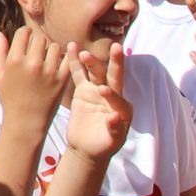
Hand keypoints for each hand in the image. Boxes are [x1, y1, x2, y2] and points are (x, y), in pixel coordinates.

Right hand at [0, 25, 70, 126]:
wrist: (26, 122)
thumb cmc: (9, 98)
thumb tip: (0, 33)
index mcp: (15, 60)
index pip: (24, 32)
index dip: (25, 34)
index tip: (26, 41)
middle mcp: (32, 63)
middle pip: (40, 38)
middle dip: (37, 42)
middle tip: (36, 52)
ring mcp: (49, 71)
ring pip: (54, 47)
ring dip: (50, 51)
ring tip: (46, 60)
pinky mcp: (62, 79)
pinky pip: (66, 59)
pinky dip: (62, 59)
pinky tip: (56, 65)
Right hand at [63, 43, 133, 161]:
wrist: (86, 148)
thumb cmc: (103, 147)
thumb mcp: (111, 142)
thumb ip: (115, 130)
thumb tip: (113, 118)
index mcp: (123, 108)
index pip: (118, 97)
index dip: (111, 94)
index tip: (102, 91)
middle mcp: (112, 95)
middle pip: (114, 76)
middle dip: (116, 62)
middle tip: (116, 47)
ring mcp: (96, 90)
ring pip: (95, 73)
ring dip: (91, 62)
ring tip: (84, 54)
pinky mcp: (83, 90)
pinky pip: (78, 74)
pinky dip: (75, 61)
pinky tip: (72, 47)